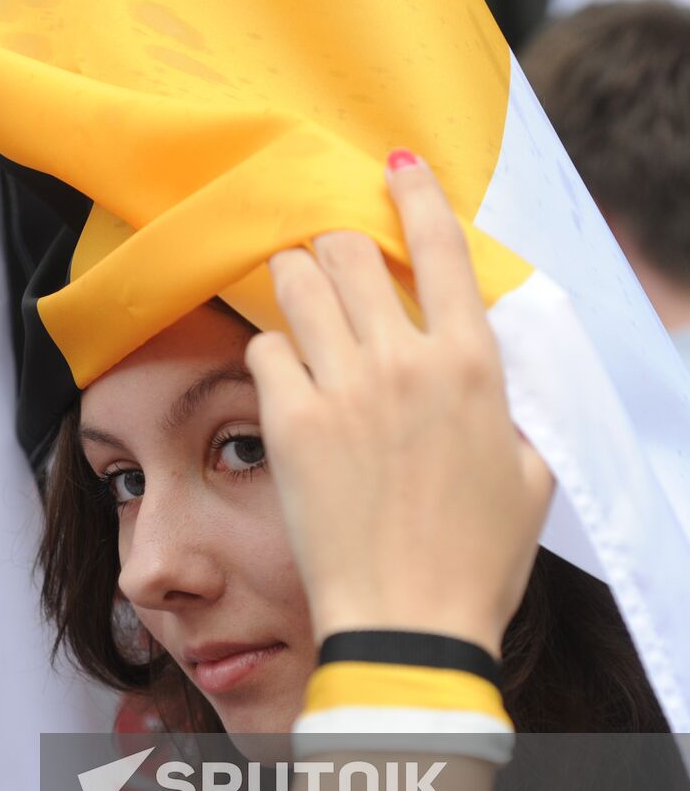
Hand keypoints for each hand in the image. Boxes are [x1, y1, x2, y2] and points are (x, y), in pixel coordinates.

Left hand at [243, 153, 554, 658]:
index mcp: (471, 366)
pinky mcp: (290, 424)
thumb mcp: (527, 478)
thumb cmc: (476, 559)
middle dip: (335, 246)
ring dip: (295, 280)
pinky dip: (270, 352)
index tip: (396, 168)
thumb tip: (487, 389)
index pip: (441, 247)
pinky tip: (281, 373)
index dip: (416, 194)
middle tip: (329, 262)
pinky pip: (263, 350)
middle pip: (348, 250)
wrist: (409, 622)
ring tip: (295, 296)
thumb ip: (508, 415)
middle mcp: (404, 360)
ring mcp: (342, 388)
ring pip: (297, 283)